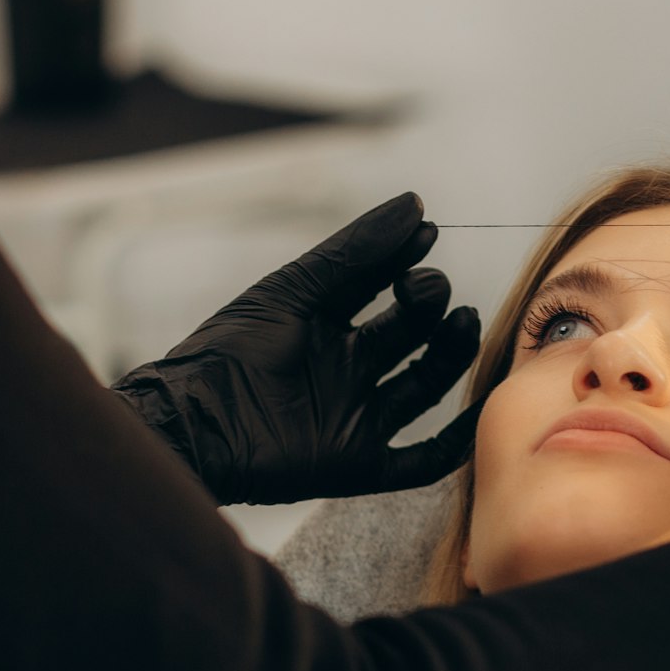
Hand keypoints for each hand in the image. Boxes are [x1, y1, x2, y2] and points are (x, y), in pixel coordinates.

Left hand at [111, 193, 483, 504]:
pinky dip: (452, 443)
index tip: (427, 231)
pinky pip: (418, 461)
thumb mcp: (293, 291)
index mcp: (325, 326)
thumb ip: (353, 252)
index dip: (404, 258)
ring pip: (424, 386)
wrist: (194, 424)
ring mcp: (354, 418)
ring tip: (462, 319)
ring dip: (450, 354)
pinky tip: (475, 412)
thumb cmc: (231, 351)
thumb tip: (414, 206)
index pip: (380, 287)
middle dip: (427, 303)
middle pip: (409, 333)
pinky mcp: (357, 465)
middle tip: (427, 286)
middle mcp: (346, 370)